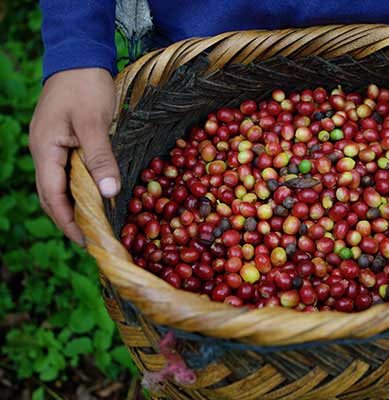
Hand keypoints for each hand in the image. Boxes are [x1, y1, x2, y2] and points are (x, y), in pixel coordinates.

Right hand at [29, 68, 119, 245]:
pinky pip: (69, 172)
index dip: (68, 221)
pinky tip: (97, 195)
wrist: (80, 58)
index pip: (52, 196)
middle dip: (70, 219)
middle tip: (94, 240)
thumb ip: (100, 157)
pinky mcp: (64, 141)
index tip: (86, 241)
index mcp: (45, 149)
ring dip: (75, 206)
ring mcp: (53, 147)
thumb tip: (108, 193)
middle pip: (53, 196)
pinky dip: (81, 188)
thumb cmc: (85, 87)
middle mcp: (45, 152)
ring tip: (97, 224)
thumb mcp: (93, 122)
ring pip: (60, 185)